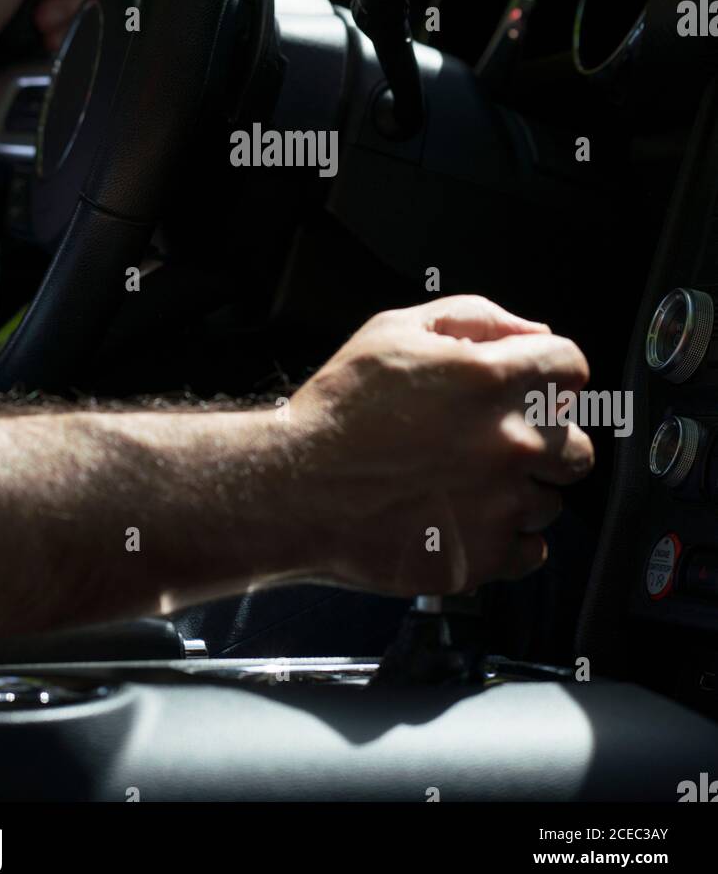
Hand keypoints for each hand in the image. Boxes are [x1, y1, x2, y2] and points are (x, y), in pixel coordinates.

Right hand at [288, 294, 592, 595]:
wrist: (296, 488)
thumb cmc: (339, 409)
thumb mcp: (395, 330)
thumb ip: (476, 317)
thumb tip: (533, 332)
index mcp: (492, 379)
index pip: (571, 367)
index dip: (547, 373)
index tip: (526, 387)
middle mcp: (509, 441)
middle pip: (577, 443)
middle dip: (543, 439)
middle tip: (490, 441)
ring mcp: (501, 504)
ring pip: (553, 500)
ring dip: (521, 491)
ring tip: (463, 483)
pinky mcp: (486, 556)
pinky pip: (532, 551)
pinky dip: (506, 538)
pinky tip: (464, 517)